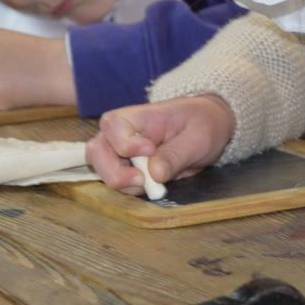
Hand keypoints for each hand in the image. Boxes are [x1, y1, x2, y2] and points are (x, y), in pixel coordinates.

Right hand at [86, 95, 234, 194]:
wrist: (206, 126)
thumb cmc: (202, 124)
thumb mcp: (198, 138)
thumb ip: (176, 154)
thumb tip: (154, 174)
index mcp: (139, 116)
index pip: (113, 125)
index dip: (125, 143)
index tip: (150, 150)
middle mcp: (121, 131)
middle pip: (97, 151)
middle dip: (115, 172)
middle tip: (142, 181)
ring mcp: (120, 149)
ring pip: (102, 170)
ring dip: (123, 183)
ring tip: (152, 184)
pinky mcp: (126, 166)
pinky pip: (118, 181)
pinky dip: (131, 188)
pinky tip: (151, 185)